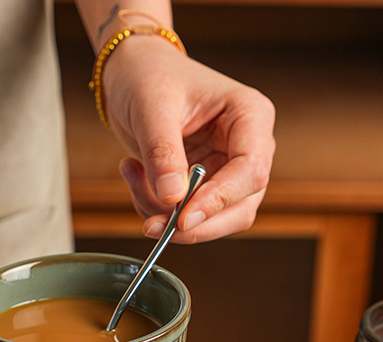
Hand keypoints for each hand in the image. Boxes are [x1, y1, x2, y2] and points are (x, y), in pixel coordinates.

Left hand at [102, 34, 275, 242]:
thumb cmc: (149, 76)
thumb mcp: (151, 107)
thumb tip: (172, 198)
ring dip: (168, 217)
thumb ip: (163, 153)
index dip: (218, 201)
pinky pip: (186, 217)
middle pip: (239, 208)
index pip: (250, 172)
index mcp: (250, 117)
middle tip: (152, 225)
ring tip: (133, 176)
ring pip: (213, 221)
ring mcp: (228, 171)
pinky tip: (134, 174)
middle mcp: (247, 148)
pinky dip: (156, 209)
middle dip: (194, 224)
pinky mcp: (204, 187)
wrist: (133, 74)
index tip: (182, 218)